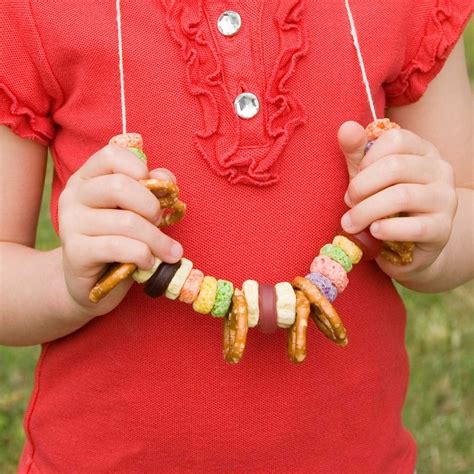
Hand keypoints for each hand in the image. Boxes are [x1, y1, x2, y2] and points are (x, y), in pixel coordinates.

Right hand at [58, 143, 182, 318]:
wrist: (91, 282)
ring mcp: (70, 224)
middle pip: (119, 186)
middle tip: (159, 222)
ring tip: (166, 252)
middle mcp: (74, 196)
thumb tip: (166, 180)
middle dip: (151, 206)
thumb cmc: (119, 240)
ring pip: (126, 221)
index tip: (155, 192)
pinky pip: (118, 247)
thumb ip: (152, 190)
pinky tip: (148, 263)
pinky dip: (143, 255)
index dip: (140, 169)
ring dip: (156, 240)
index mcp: (87, 178)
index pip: (112, 155)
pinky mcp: (75, 252)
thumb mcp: (136, 211)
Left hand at [337, 121, 457, 279]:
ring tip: (351, 223)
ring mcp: (445, 199)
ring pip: (402, 196)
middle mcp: (440, 170)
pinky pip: (414, 226)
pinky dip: (387, 229)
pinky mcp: (442, 229)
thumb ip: (356, 152)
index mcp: (422, 150)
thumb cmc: (385, 203)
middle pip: (396, 166)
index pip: (396, 138)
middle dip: (361, 186)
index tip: (354, 176)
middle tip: (347, 202)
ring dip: (367, 210)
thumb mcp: (367, 176)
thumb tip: (346, 127)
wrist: (410, 244)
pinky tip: (373, 231)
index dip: (367, 158)